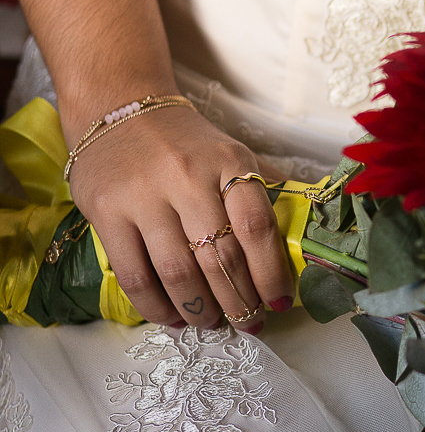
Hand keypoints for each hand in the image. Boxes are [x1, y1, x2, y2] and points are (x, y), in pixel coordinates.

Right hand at [66, 105, 294, 331]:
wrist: (119, 108)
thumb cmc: (187, 144)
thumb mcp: (234, 155)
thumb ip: (269, 191)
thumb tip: (311, 231)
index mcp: (229, 162)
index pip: (257, 226)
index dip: (272, 272)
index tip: (281, 301)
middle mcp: (186, 177)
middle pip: (220, 256)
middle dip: (240, 300)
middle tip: (250, 322)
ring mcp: (142, 196)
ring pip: (178, 272)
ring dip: (201, 309)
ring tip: (214, 322)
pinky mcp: (105, 212)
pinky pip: (134, 274)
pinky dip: (156, 306)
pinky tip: (173, 317)